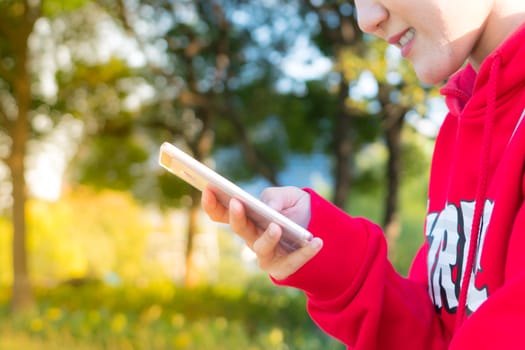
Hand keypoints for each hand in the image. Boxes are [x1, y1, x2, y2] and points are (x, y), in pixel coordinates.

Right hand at [201, 186, 322, 279]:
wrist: (317, 227)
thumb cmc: (294, 208)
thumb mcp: (288, 195)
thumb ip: (276, 197)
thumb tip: (270, 209)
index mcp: (246, 219)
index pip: (222, 214)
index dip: (212, 204)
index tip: (208, 188)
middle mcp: (251, 237)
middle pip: (239, 229)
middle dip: (237, 216)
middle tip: (237, 202)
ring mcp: (265, 255)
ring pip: (261, 248)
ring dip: (268, 238)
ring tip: (277, 226)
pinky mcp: (283, 268)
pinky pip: (293, 262)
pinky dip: (305, 252)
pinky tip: (317, 242)